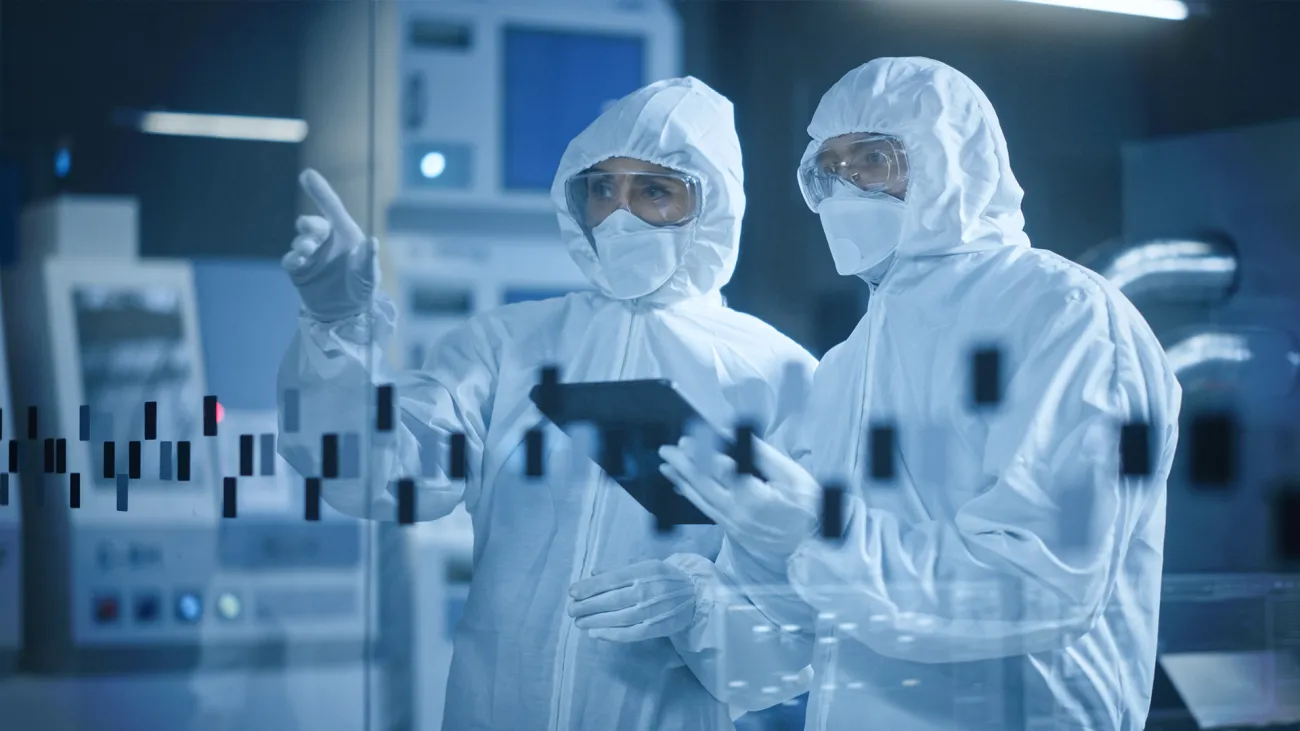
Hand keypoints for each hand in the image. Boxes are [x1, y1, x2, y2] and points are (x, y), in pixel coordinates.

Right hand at [282, 169, 378, 321]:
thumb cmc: (362, 286)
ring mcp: (310, 254)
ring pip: (300, 240)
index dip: (320, 191)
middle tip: (309, 229)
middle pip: (311, 224)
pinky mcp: (298, 270)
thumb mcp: (369, 274)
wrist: (347, 312)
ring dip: (302, 243)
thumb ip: (370, 259)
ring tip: (308, 250)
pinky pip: (290, 260)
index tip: (306, 175)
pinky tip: (297, 260)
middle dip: (309, 224)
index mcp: (344, 233)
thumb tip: (373, 241)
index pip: (331, 207)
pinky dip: (292, 258)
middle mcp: (325, 240)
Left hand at [567, 559, 696, 641]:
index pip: (611, 580)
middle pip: (611, 600)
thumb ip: (618, 571)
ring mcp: (652, 610)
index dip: (590, 587)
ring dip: (595, 621)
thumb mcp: (643, 566)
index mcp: (642, 571)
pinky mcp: (657, 627)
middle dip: (587, 606)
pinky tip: (596, 633)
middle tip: (571, 610)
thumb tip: (592, 574)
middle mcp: (647, 590)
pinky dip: (611, 635)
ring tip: (579, 622)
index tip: (572, 592)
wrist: (695, 593)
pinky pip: (631, 634)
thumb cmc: (663, 577)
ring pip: (618, 618)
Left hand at [659, 435, 820, 562]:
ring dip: (681, 481)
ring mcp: (733, 525)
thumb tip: (733, 437)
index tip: (686, 440)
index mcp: (755, 499)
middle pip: (704, 486)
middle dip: (683, 466)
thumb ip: (759, 456)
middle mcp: (738, 515)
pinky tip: (681, 486)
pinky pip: (707, 511)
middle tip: (665, 449)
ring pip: (701, 500)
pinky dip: (692, 496)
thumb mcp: (790, 474)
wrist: (813, 542)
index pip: (721, 472)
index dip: (701, 455)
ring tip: (665, 466)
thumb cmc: (807, 504)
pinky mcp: (733, 530)